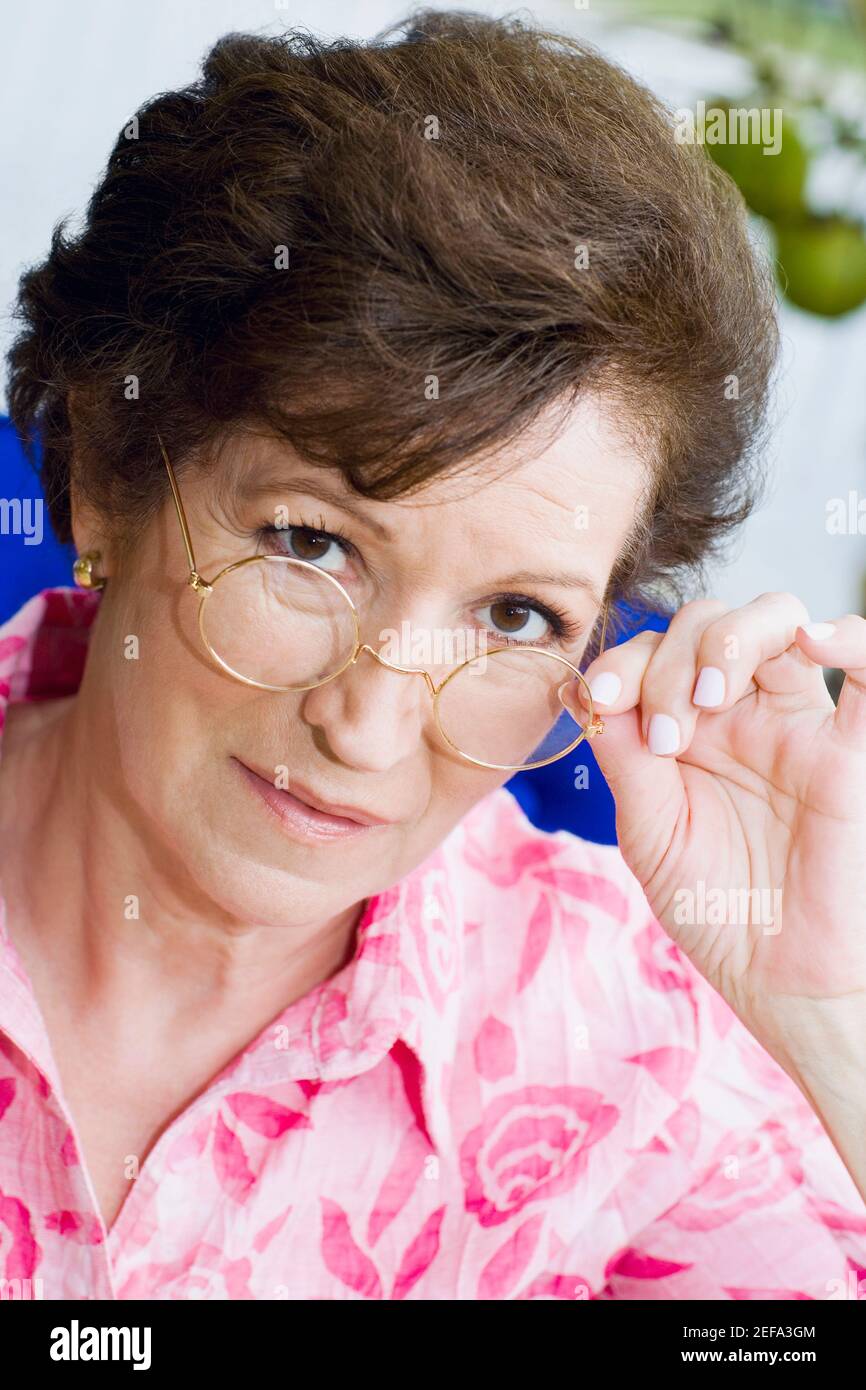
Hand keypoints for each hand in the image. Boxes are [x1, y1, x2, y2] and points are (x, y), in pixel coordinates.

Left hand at [567, 593, 865, 1076]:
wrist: (776, 978)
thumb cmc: (712, 908)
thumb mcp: (649, 832)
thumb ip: (625, 756)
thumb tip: (584, 686)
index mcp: (683, 727)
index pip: (652, 652)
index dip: (621, 661)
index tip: (599, 700)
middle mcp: (738, 712)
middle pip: (707, 624)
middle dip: (670, 661)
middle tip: (666, 735)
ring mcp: (793, 722)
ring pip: (775, 620)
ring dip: (731, 640)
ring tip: (708, 698)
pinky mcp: (846, 750)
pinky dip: (849, 636)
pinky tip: (816, 640)